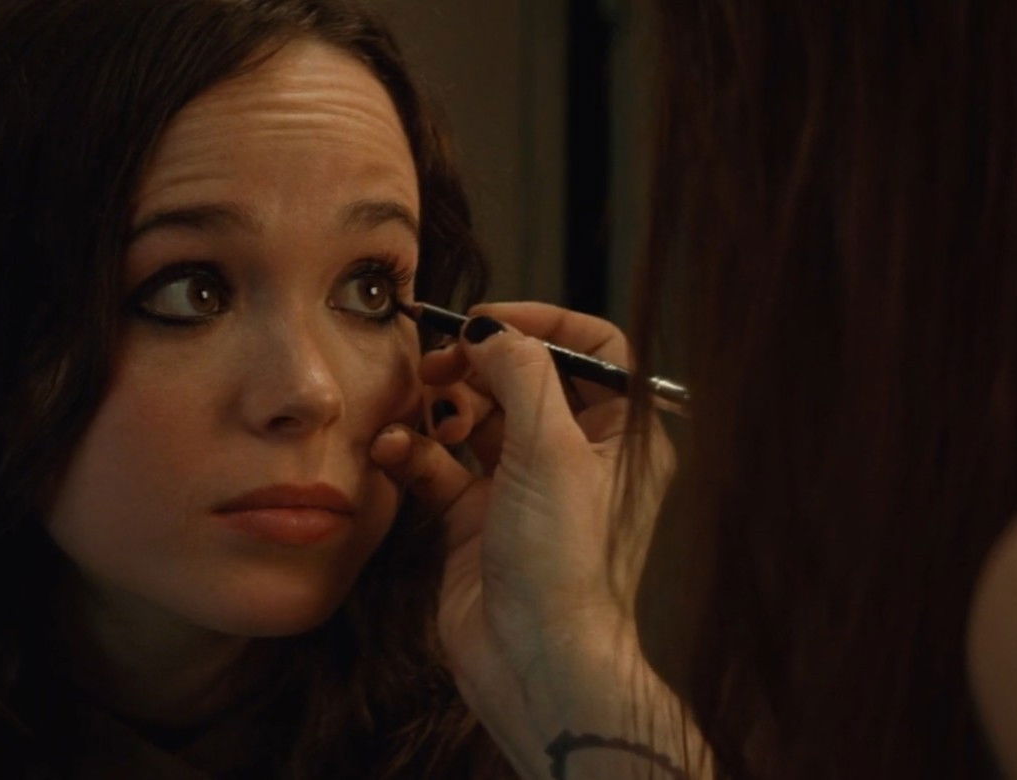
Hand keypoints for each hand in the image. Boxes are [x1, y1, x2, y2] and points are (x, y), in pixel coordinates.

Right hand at [370, 302, 674, 776]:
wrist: (533, 660)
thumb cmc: (564, 561)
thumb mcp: (552, 449)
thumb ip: (521, 374)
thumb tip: (489, 329)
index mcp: (622, 435)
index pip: (594, 350)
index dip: (542, 324)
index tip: (487, 320)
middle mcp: (577, 455)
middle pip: (525, 378)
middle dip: (477, 365)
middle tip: (437, 363)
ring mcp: (525, 486)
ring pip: (478, 418)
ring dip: (441, 406)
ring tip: (417, 408)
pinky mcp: (478, 518)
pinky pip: (443, 465)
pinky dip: (417, 451)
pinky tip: (394, 450)